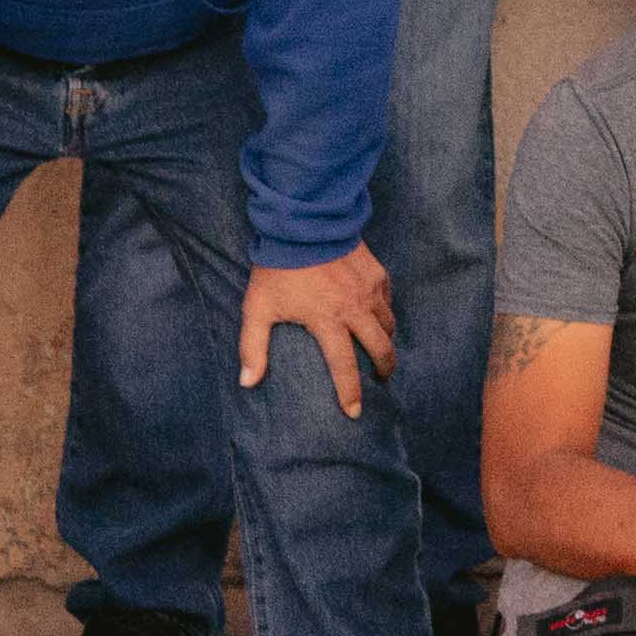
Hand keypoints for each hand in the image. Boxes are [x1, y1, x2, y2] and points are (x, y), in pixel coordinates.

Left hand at [238, 249, 394, 418]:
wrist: (303, 223)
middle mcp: (355, 309)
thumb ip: (252, 347)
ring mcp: (369, 290)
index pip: (344, 366)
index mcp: (327, 321)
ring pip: (389, 324)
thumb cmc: (277, 268)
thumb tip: (247, 382)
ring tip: (382, 350)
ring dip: (387, 341)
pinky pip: (388, 300)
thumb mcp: (258, 308)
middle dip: (384, 369)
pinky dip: (386, 312)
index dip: (350, 393)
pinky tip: (379, 315)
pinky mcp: (376, 273)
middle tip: (381, 380)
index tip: (355, 412)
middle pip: (380, 348)